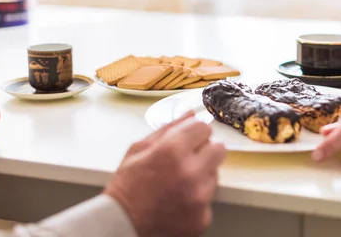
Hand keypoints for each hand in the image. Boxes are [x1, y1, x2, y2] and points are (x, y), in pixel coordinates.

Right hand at [104, 112, 226, 236]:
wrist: (121, 225)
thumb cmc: (127, 186)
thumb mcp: (139, 149)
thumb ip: (168, 129)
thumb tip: (191, 115)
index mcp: (172, 150)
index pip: (205, 128)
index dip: (195, 133)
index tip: (190, 140)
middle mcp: (190, 172)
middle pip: (219, 149)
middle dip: (206, 151)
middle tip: (190, 159)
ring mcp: (199, 197)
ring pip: (215, 174)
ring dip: (202, 175)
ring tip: (179, 183)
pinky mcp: (203, 217)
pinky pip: (210, 199)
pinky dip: (198, 199)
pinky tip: (180, 200)